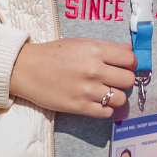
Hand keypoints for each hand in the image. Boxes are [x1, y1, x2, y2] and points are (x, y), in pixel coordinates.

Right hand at [10, 38, 136, 117]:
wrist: (26, 69)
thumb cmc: (54, 54)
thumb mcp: (81, 43)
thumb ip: (107, 47)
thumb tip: (130, 51)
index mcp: (95, 50)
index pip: (130, 59)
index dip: (131, 64)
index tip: (125, 66)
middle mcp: (94, 70)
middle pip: (128, 80)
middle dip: (125, 80)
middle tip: (115, 79)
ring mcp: (87, 90)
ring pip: (121, 99)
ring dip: (116, 96)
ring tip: (105, 91)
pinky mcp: (79, 107)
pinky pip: (106, 113)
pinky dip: (105, 109)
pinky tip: (96, 101)